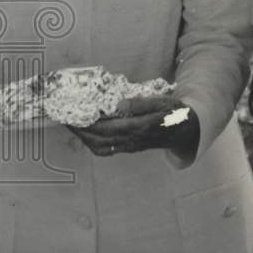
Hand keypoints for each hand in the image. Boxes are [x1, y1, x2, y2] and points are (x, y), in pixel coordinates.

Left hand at [69, 95, 199, 157]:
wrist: (186, 130)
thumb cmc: (174, 113)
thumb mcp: (163, 102)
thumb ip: (141, 103)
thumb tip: (118, 104)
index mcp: (140, 127)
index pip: (108, 127)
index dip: (89, 122)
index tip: (75, 113)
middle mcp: (132, 139)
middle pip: (99, 139)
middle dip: (81, 130)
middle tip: (66, 119)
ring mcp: (130, 146)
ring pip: (101, 147)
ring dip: (84, 138)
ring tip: (74, 127)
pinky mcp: (130, 148)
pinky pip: (106, 150)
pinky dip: (92, 143)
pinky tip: (88, 134)